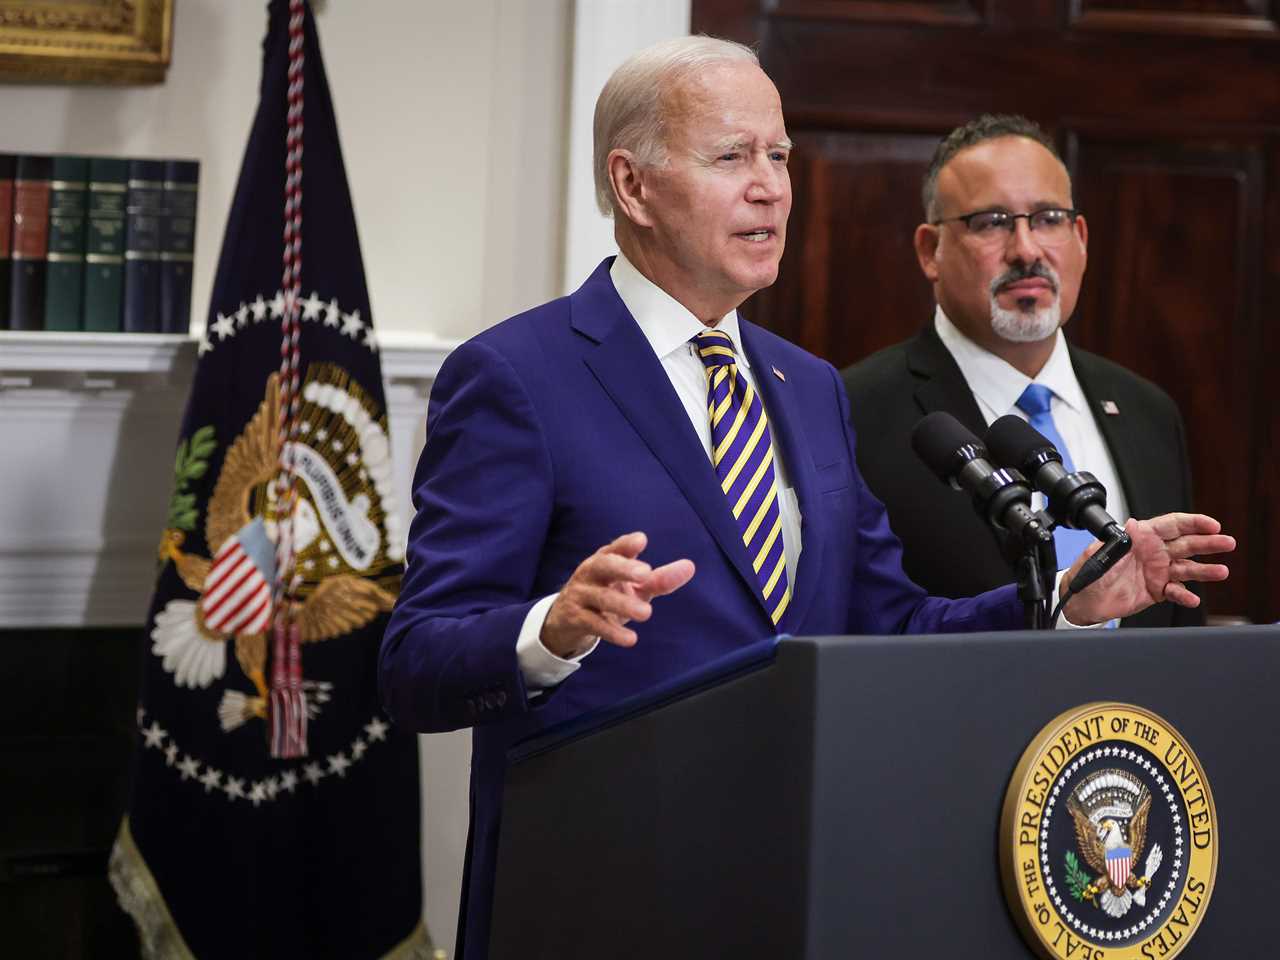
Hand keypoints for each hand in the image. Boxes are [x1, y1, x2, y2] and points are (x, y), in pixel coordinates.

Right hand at [541, 531, 694, 658]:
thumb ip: (659, 579)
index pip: (615, 548)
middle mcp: (591, 573)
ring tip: (647, 613)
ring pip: (601, 597)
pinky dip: (612, 632)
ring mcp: (581, 595)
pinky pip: (594, 624)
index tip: (641, 540)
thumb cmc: (607, 595)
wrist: (566, 619)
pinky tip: (630, 639)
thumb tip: (690, 566)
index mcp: (605, 560)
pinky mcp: (576, 618)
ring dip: (623, 604)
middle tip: (645, 573)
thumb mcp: (633, 587)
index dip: (626, 544)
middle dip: (623, 568)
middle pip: (604, 566)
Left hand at [1061, 513, 1234, 624]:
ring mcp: (1157, 572)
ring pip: (1187, 569)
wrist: (1082, 601)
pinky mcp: (1157, 591)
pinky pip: (1176, 592)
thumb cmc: (1088, 572)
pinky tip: (1192, 598)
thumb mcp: (1100, 553)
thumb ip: (1118, 541)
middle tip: (1227, 542)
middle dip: (1208, 543)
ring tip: (1220, 572)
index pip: (1172, 525)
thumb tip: (1131, 525)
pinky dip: (1185, 595)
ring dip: (1205, 570)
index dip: (1193, 523)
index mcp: (1141, 537)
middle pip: (1186, 544)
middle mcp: (1153, 553)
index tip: (1211, 525)